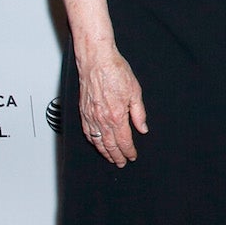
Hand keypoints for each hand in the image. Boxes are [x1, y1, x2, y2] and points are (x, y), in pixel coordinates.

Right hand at [78, 46, 146, 165]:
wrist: (96, 61)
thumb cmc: (115, 72)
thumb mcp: (135, 92)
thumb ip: (139, 114)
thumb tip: (142, 129)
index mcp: (117, 116)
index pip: (124, 141)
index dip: (128, 151)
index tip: (132, 157)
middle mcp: (102, 119)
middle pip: (109, 145)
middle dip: (116, 156)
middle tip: (121, 163)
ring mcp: (90, 116)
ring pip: (97, 141)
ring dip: (104, 152)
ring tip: (110, 158)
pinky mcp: (83, 111)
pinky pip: (87, 131)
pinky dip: (92, 141)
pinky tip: (96, 144)